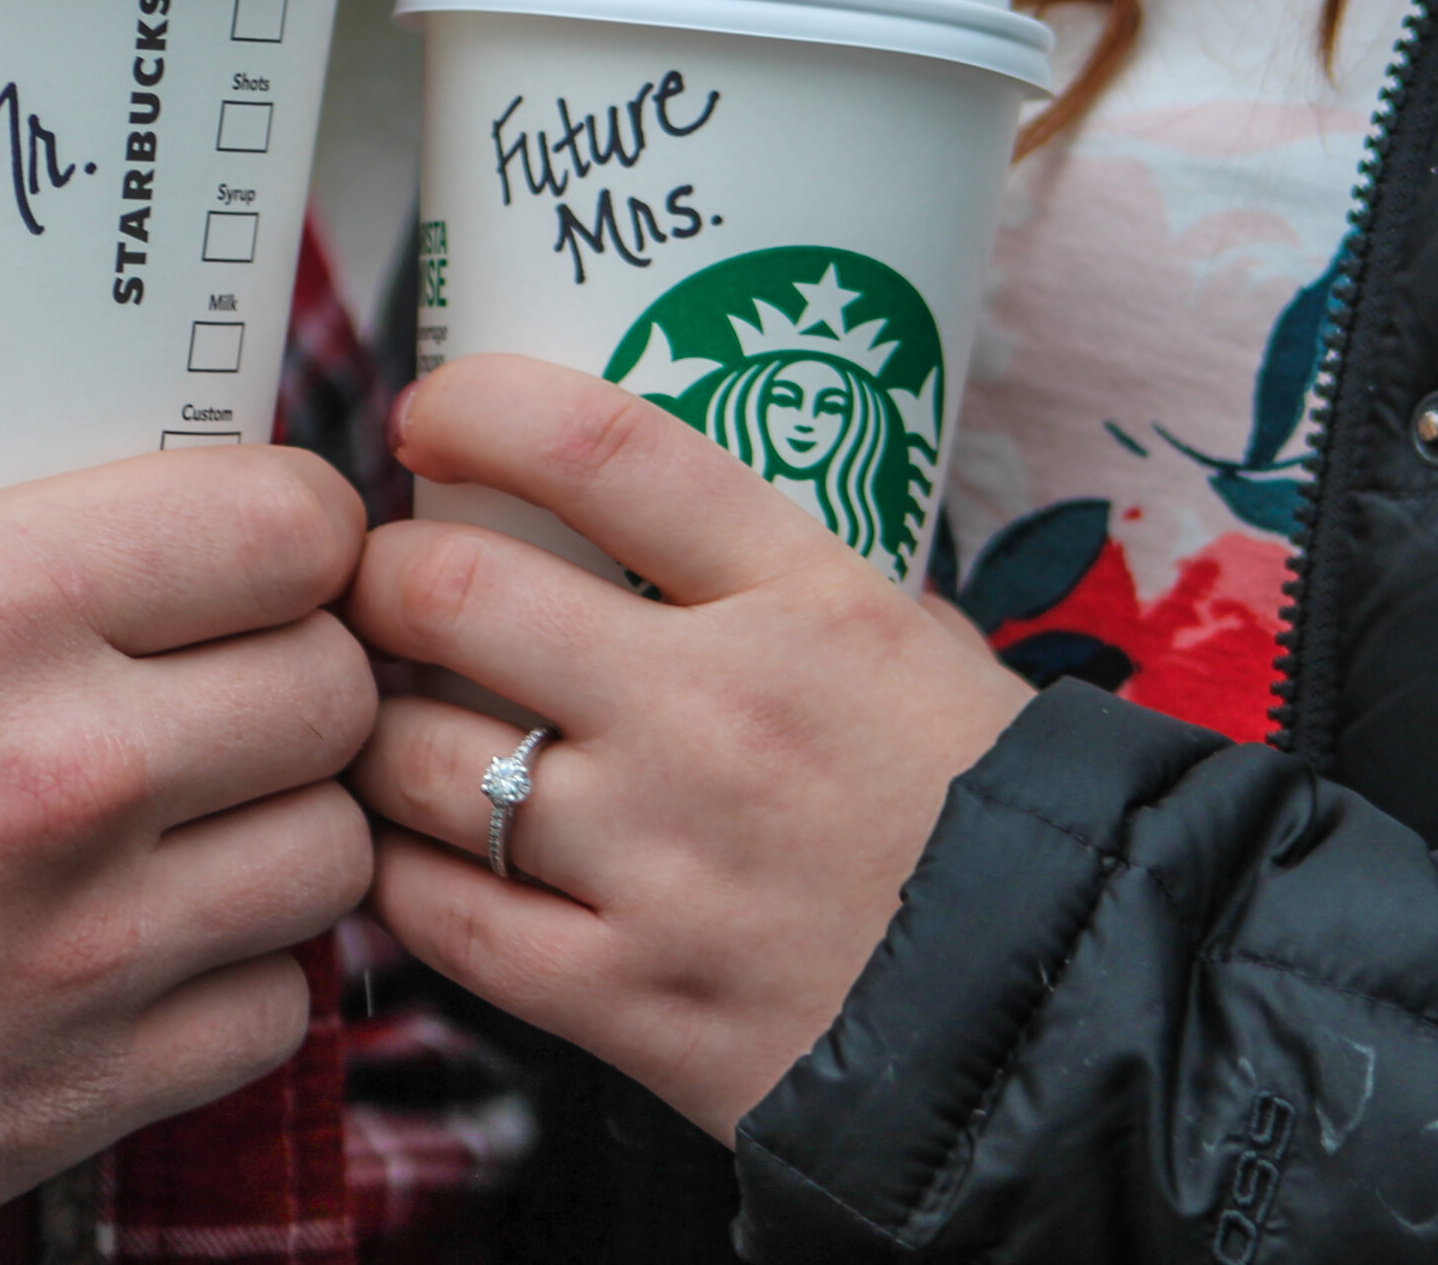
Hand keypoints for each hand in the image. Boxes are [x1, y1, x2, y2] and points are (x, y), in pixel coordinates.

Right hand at [0, 447, 374, 1264]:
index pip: (284, 526)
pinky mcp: (84, 1086)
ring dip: (289, 823)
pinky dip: (244, 977)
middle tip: (241, 678)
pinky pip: (273, 1010)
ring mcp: (94, 942)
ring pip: (333, 851)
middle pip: (336, 686)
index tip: (273, 544)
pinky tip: (171, 948)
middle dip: (305, 668)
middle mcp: (73, 768)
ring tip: (221, 817)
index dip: (302, 524)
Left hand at [348, 355, 1029, 1143]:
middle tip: (374, 589)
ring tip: (382, 725)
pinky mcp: (622, 997)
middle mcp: (714, 712)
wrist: (1069, 1030)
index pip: (597, 447)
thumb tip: (649, 534)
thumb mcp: (923, 650)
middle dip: (376, 578)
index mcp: (805, 601)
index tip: (428, 419)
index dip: (477, 408)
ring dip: (367, 730)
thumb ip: (785, 585)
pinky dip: (390, 871)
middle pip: (451, 591)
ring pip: (408, 757)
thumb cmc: (996, 823)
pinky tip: (406, 851)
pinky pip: (432, 913)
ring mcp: (658, 860)